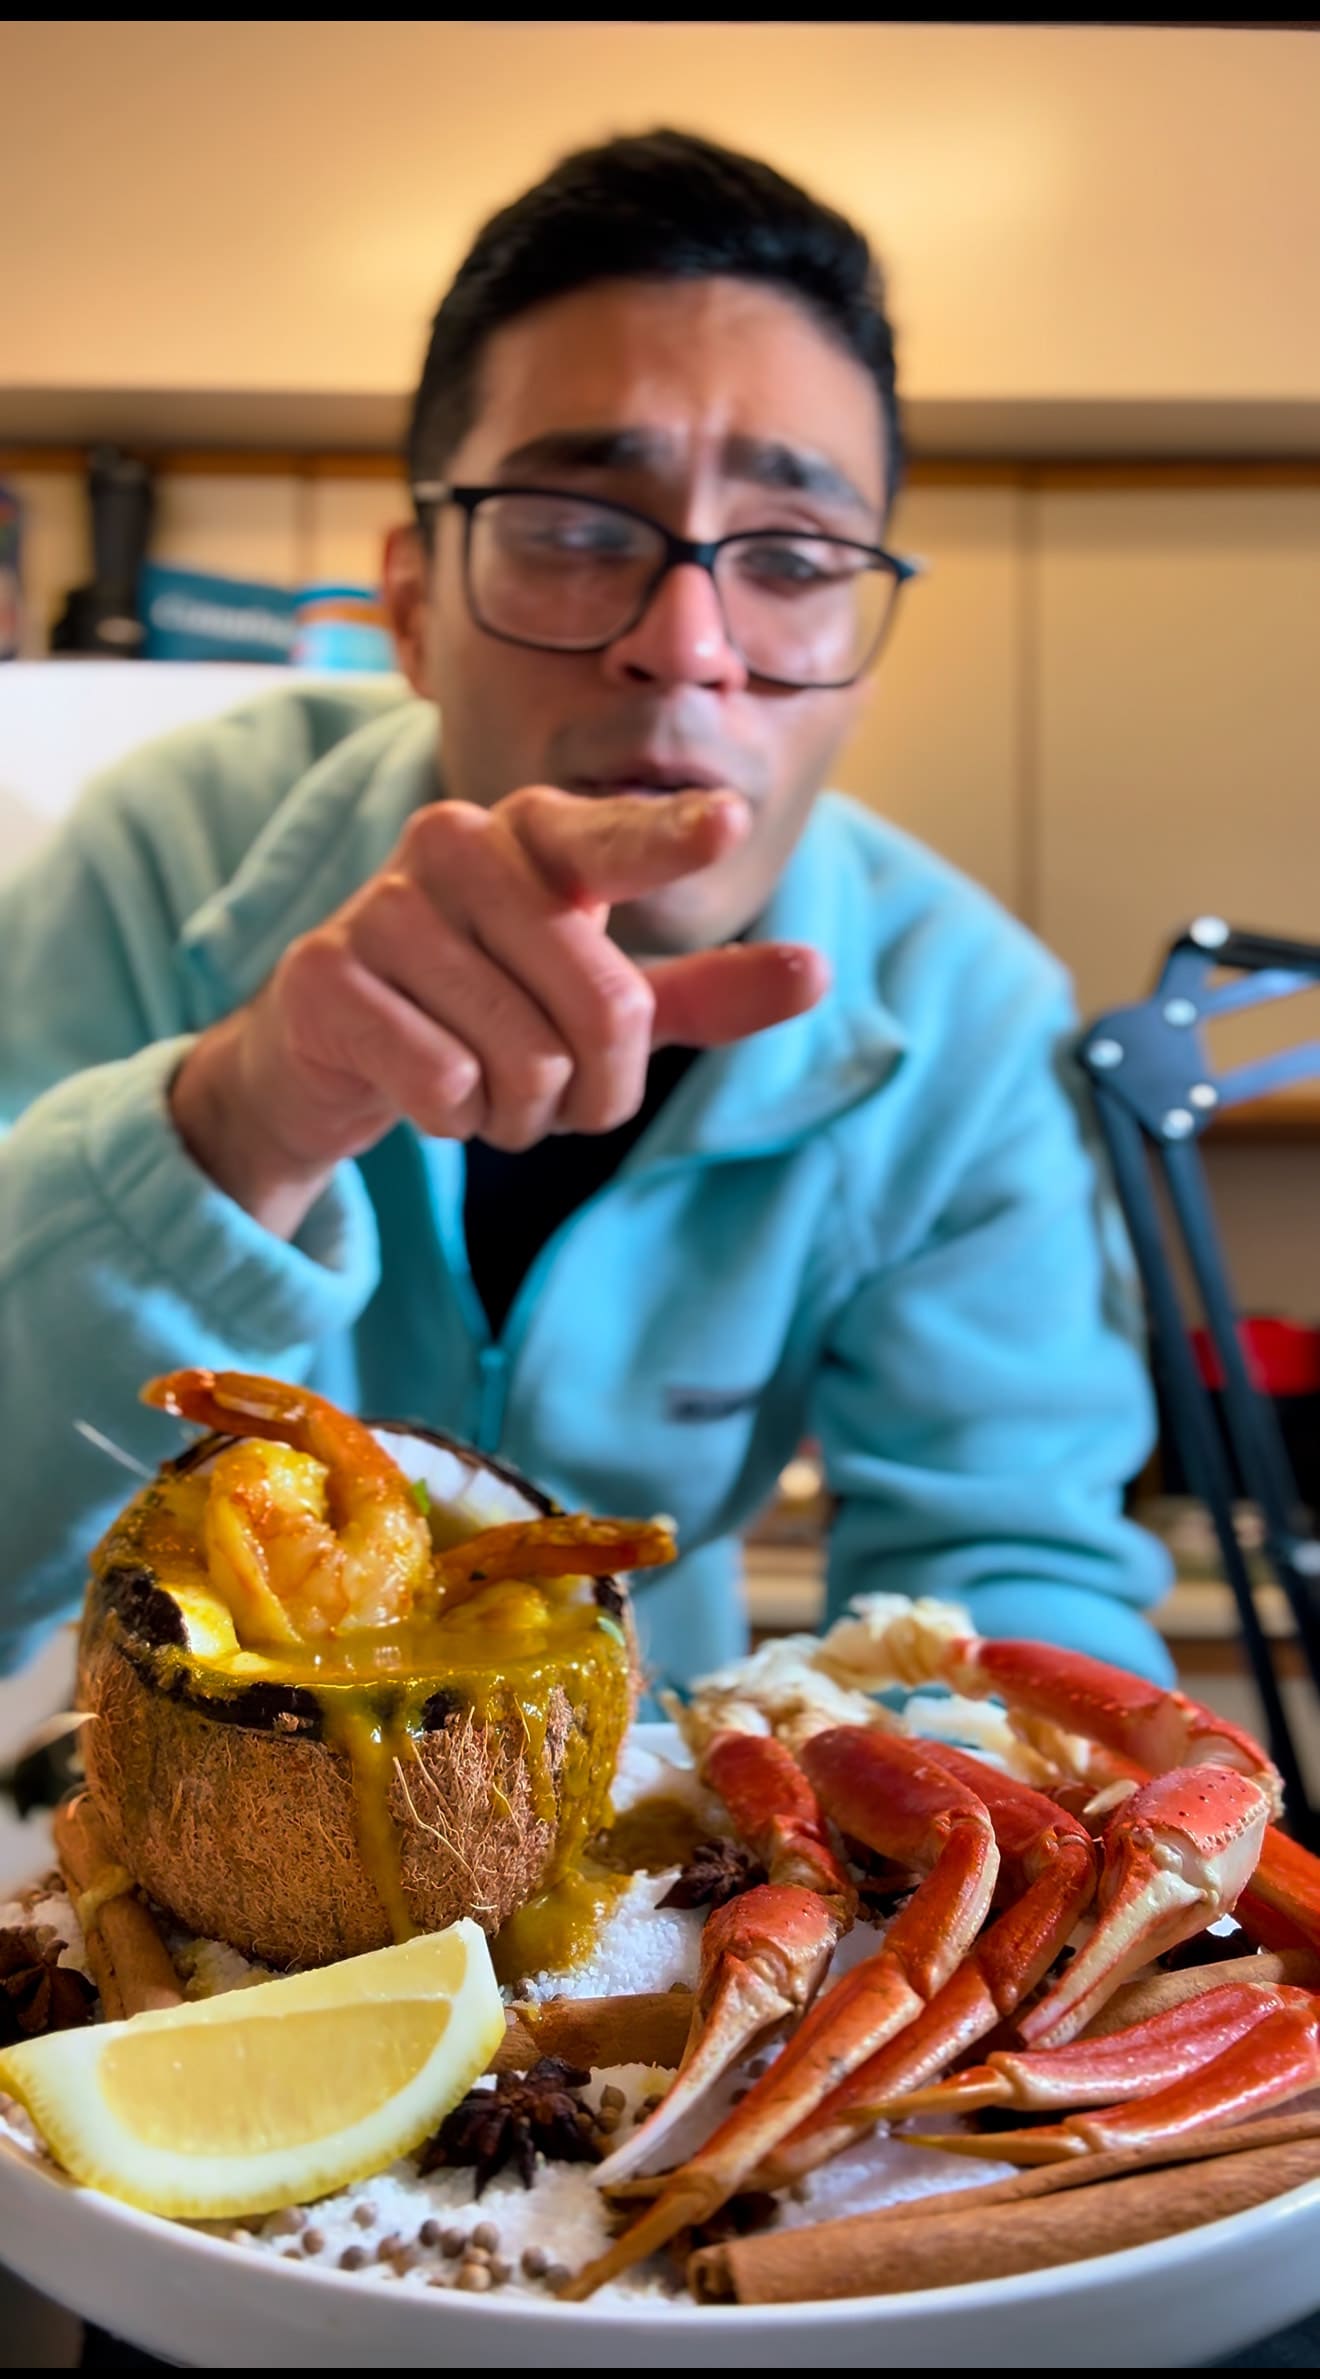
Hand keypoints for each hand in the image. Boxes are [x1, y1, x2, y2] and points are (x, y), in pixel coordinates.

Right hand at [170, 786, 827, 1236]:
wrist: (329, 1042)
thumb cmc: (485, 1006)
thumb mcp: (604, 1000)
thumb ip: (705, 989)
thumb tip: (817, 971)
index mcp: (536, 834)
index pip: (616, 841)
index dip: (672, 839)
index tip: (729, 823)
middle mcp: (456, 844)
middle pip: (604, 1010)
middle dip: (597, 1090)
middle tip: (552, 1092)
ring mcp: (383, 905)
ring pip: (524, 1061)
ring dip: (520, 1112)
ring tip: (480, 1083)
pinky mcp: (325, 977)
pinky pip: (445, 1085)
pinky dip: (452, 1119)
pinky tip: (423, 1089)